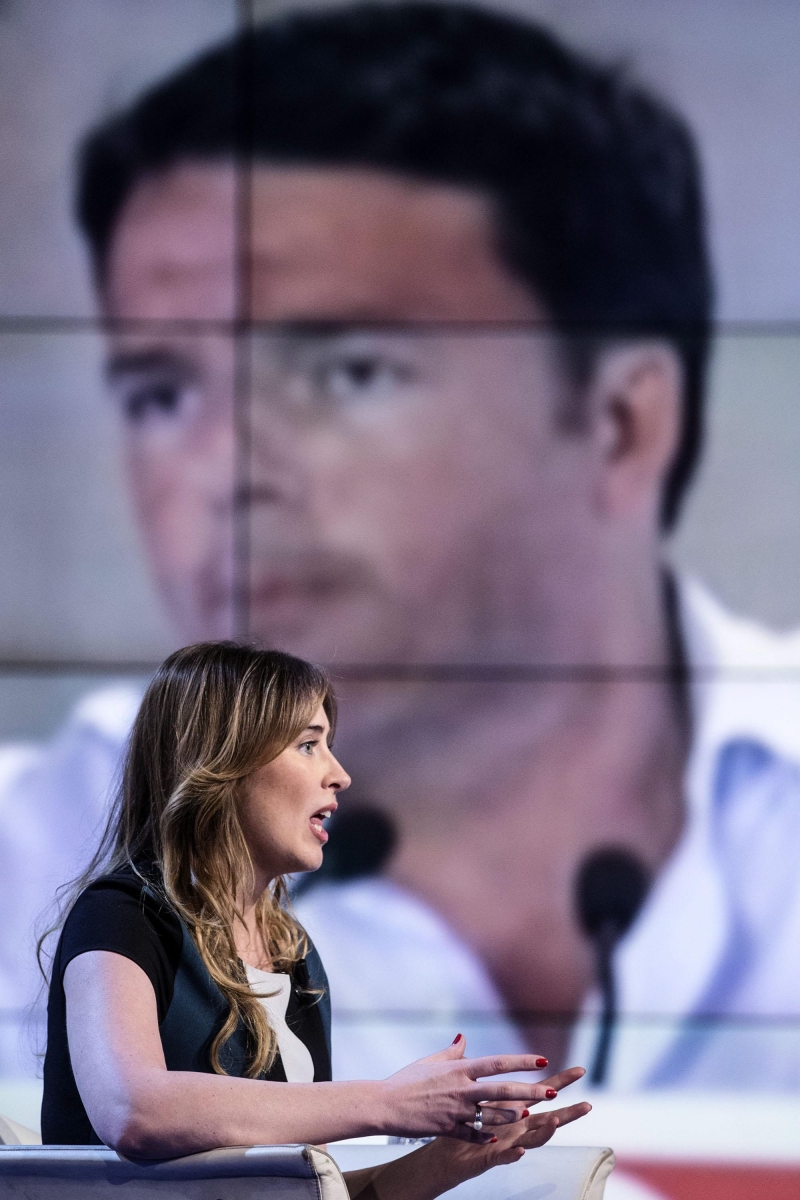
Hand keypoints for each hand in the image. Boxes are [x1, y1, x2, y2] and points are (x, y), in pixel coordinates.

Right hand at [379, 1034, 573, 1140]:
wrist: (385, 1105)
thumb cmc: (407, 1080)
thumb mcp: (431, 1062)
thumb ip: (452, 1053)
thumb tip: (463, 1038)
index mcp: (459, 1069)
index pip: (497, 1062)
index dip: (520, 1061)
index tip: (542, 1060)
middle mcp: (462, 1089)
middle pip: (502, 1089)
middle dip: (529, 1090)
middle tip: (551, 1091)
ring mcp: (456, 1111)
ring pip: (492, 1114)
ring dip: (512, 1114)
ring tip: (529, 1114)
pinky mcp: (448, 1129)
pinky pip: (472, 1134)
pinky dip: (485, 1135)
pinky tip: (499, 1138)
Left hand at [412, 1066, 591, 1194]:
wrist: (444, 1151)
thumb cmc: (462, 1122)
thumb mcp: (475, 1093)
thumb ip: (485, 1073)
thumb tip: (488, 1049)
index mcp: (513, 1107)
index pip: (540, 1092)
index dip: (559, 1082)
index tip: (580, 1071)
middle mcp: (516, 1126)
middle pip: (547, 1118)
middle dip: (568, 1112)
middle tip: (588, 1105)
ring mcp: (506, 1143)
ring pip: (532, 1139)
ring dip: (544, 1131)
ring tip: (555, 1120)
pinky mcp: (490, 1157)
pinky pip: (503, 1156)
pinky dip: (513, 1154)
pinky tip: (520, 1151)